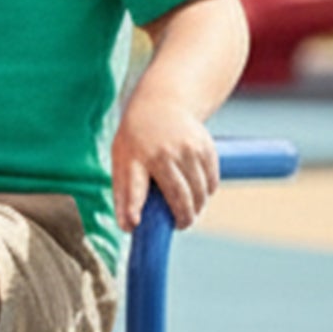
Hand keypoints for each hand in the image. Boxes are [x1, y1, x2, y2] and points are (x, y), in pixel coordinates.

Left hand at [113, 88, 218, 231]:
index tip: (134, 223)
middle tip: (182, 225)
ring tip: (190, 213)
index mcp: (134, 157)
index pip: (133, 186)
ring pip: (198, 191)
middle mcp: (161, 153)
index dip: (132, 207)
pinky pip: (211, 181)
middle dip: (183, 217)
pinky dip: (207, 192)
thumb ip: (123, 192)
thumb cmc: (136, 140)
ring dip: (197, 207)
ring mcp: (186, 149)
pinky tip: (200, 195)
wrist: (162, 103)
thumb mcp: (122, 159)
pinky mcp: (205, 147)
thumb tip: (128, 228)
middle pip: (178, 195)